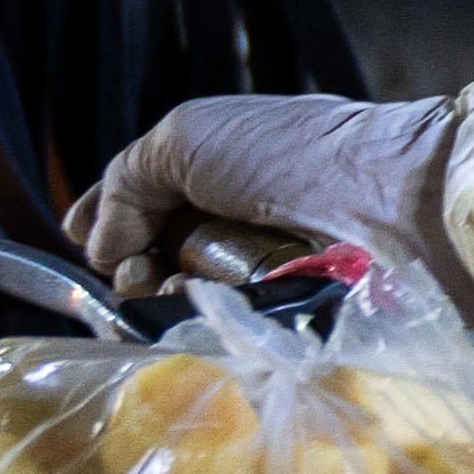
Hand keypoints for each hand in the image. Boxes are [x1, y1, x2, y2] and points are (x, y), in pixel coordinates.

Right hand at [65, 86, 473, 315]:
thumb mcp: (187, 136)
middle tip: (130, 268)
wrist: (391, 203)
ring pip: (183, 305)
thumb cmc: (293, 155)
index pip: (144, 204)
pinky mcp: (288, 327)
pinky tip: (196, 314)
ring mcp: (263, 278)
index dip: (105, 226)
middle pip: (154, 262)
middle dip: (127, 267)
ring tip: (166, 285)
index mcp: (223, 170)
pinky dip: (202, 327)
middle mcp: (240, 225)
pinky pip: (224, 337)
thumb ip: (127, 184)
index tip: (81, 245)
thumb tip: (100, 249)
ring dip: (161, 298)